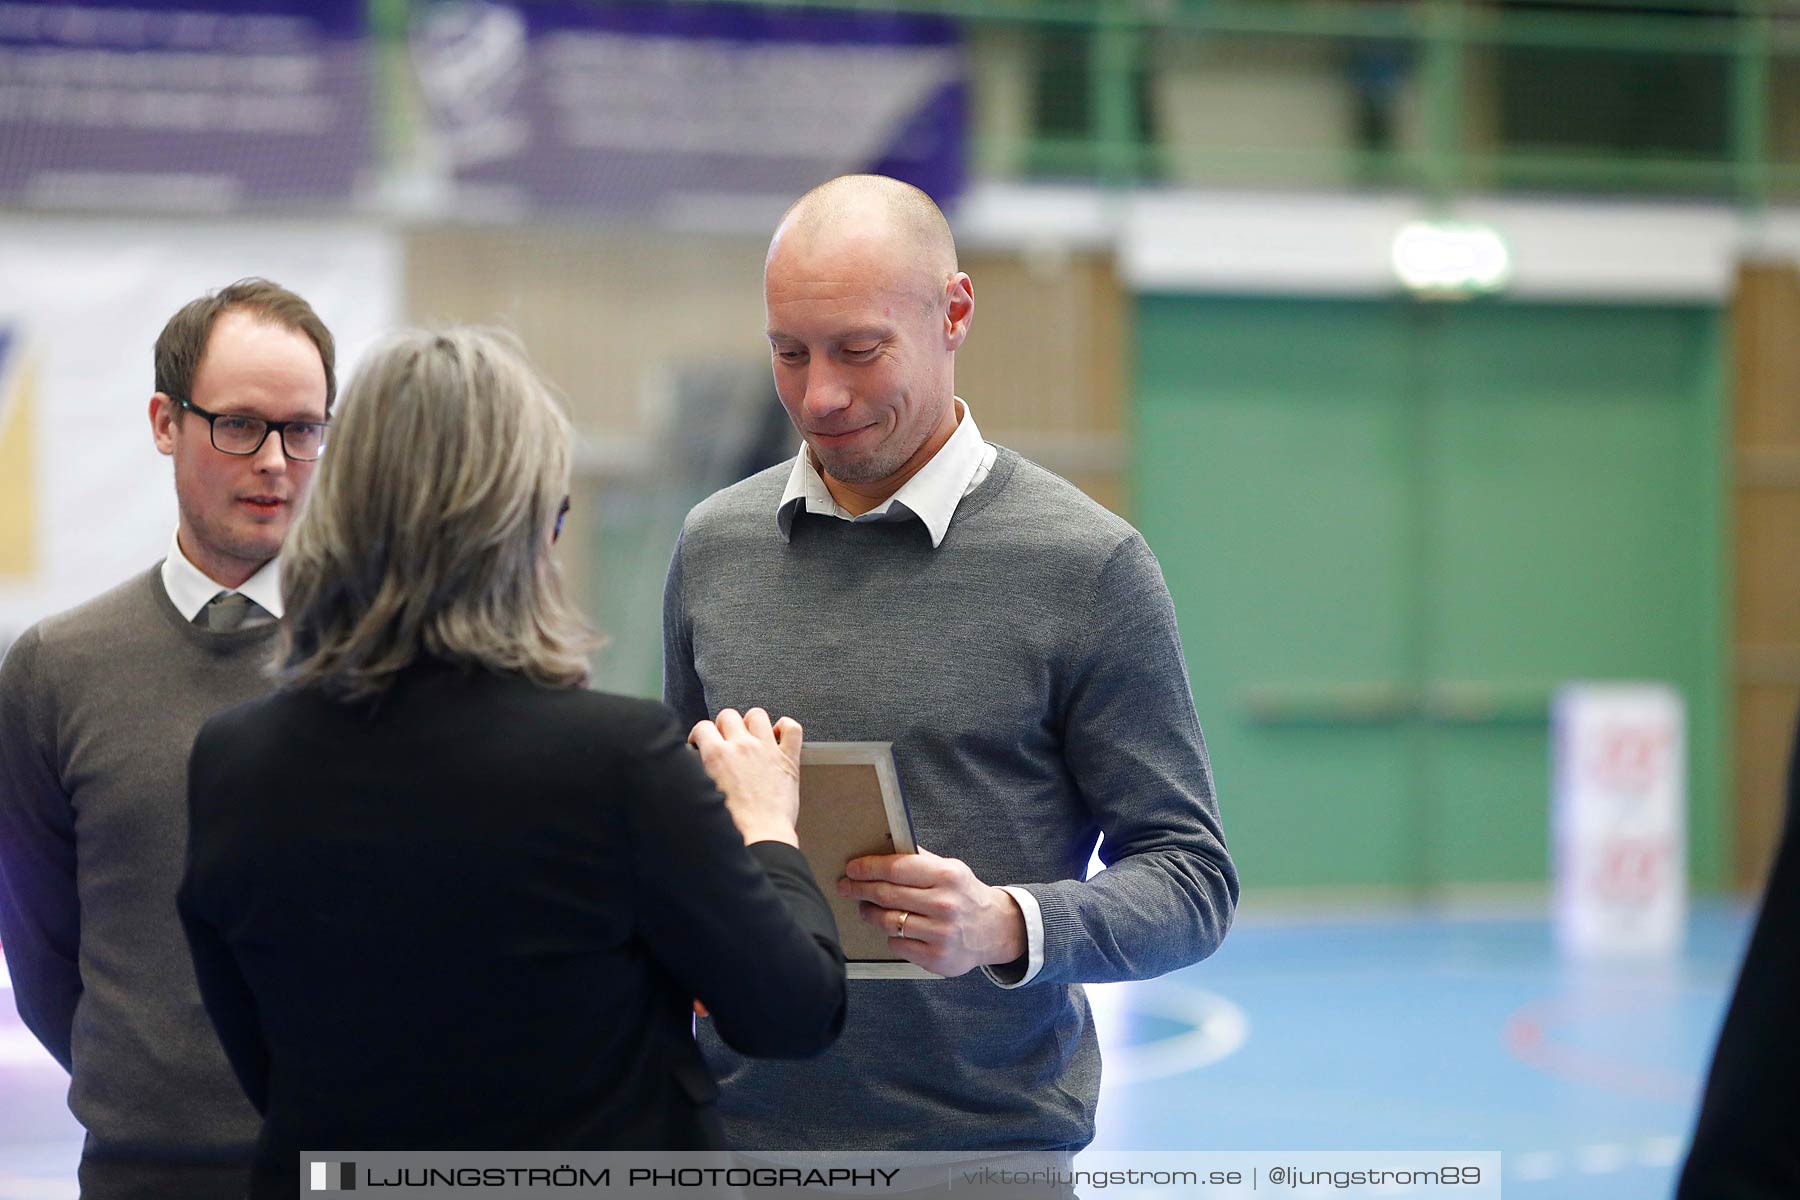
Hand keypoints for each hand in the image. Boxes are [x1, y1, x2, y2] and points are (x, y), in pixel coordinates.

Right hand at [687, 707, 802, 847]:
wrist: (760, 837)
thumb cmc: (734, 825)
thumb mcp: (704, 794)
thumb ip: (701, 772)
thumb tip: (698, 764)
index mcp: (716, 755)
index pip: (703, 726)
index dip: (701, 735)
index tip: (703, 744)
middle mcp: (741, 746)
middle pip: (728, 715)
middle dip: (724, 727)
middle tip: (727, 742)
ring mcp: (766, 749)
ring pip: (757, 714)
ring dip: (752, 723)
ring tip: (751, 737)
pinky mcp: (788, 758)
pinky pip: (792, 728)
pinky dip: (786, 728)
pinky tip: (779, 736)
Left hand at [836, 846, 1026, 977]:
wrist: (994, 929)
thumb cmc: (964, 895)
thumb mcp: (950, 869)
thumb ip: (919, 860)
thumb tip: (883, 848)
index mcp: (947, 876)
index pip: (897, 869)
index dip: (868, 868)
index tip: (852, 868)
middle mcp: (945, 904)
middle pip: (887, 895)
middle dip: (860, 889)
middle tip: (846, 886)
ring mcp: (941, 934)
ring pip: (888, 922)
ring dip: (869, 913)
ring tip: (865, 908)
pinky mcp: (937, 958)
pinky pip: (897, 944)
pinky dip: (890, 936)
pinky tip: (893, 928)